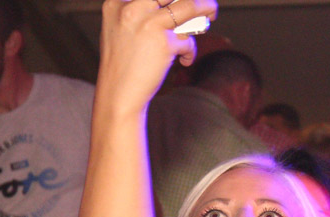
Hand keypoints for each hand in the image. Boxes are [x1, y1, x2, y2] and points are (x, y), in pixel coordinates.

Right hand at [96, 0, 217, 114]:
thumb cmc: (124, 65)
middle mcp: (132, 8)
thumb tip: (178, 6)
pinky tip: (184, 61)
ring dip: (205, 8)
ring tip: (211, 15)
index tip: (181, 2)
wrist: (118, 95)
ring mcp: (149, 24)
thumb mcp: (123, 30)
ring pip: (189, 6)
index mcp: (118, 3)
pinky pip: (188, 40)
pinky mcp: (164, 43)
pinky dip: (190, 51)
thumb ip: (143, 14)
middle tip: (206, 5)